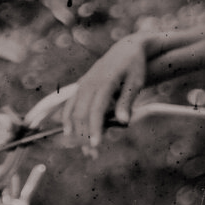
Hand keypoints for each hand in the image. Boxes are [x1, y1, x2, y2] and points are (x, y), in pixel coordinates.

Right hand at [60, 36, 148, 152]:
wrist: (126, 49)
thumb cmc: (134, 67)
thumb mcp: (136, 82)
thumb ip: (127, 101)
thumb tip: (124, 121)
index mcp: (104, 82)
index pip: (96, 110)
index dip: (95, 128)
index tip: (96, 145)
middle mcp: (89, 83)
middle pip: (81, 113)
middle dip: (85, 135)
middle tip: (91, 154)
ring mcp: (83, 84)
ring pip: (73, 110)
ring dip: (76, 131)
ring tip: (83, 149)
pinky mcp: (80, 86)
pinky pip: (70, 104)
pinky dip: (67, 119)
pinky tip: (68, 132)